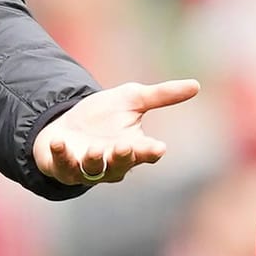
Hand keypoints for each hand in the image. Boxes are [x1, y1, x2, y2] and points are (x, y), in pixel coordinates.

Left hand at [34, 79, 199, 184]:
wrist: (67, 123)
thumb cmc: (104, 115)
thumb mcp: (132, 98)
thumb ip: (162, 95)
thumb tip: (197, 85)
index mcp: (132, 149)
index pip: (145, 153)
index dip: (150, 152)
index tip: (158, 147)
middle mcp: (112, 163)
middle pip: (121, 165)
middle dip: (123, 157)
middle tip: (125, 146)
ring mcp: (87, 168)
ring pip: (93, 170)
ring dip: (95, 161)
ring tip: (96, 149)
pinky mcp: (63, 167)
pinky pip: (62, 166)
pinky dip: (61, 155)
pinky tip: (59, 142)